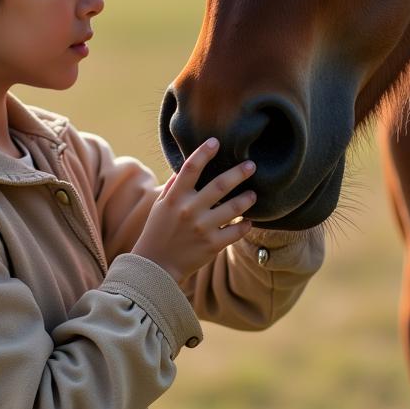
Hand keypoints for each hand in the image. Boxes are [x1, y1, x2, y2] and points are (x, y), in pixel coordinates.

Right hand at [132, 138, 255, 283]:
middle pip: (220, 185)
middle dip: (239, 173)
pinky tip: (249, 222)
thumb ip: (174, 187)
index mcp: (176, 197)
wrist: (156, 266)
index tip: (216, 142)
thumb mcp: (160, 205)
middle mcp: (190, 210)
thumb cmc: (157, 231)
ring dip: (246, 199)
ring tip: (253, 194)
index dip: (203, 153)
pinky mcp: (212, 245)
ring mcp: (203, 228)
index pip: (190, 168)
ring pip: (233, 208)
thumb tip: (184, 168)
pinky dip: (244, 226)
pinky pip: (235, 232)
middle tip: (251, 165)